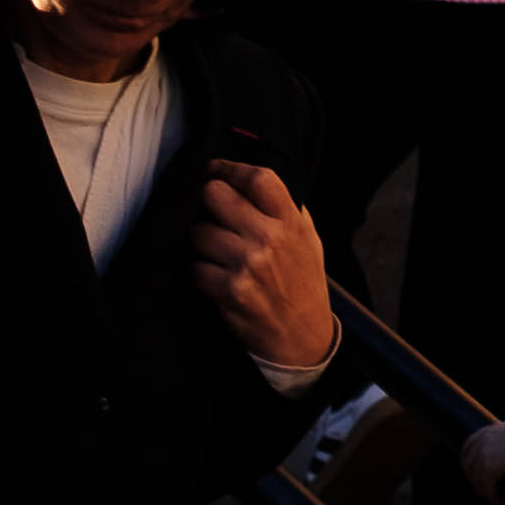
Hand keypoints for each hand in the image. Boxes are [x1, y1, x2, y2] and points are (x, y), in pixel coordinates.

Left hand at [194, 162, 340, 372]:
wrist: (304, 336)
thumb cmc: (304, 285)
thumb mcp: (309, 242)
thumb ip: (286, 212)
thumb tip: (250, 183)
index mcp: (292, 223)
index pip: (258, 178)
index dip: (228, 168)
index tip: (215, 170)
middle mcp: (270, 239)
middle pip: (215, 195)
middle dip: (207, 203)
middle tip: (210, 215)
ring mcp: (248, 264)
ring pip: (198, 232)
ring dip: (200, 242)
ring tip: (215, 254)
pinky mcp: (230, 289)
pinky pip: (194, 267)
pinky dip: (199, 272)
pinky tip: (214, 278)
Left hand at [459, 417, 504, 501]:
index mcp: (487, 431)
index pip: (467, 449)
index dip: (469, 464)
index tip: (476, 474)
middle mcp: (481, 442)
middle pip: (469, 466)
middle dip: (476, 480)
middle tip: (488, 490)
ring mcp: (483, 455)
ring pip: (477, 480)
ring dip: (485, 491)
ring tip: (497, 499)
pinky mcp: (489, 469)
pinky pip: (486, 488)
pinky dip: (492, 497)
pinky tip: (500, 502)